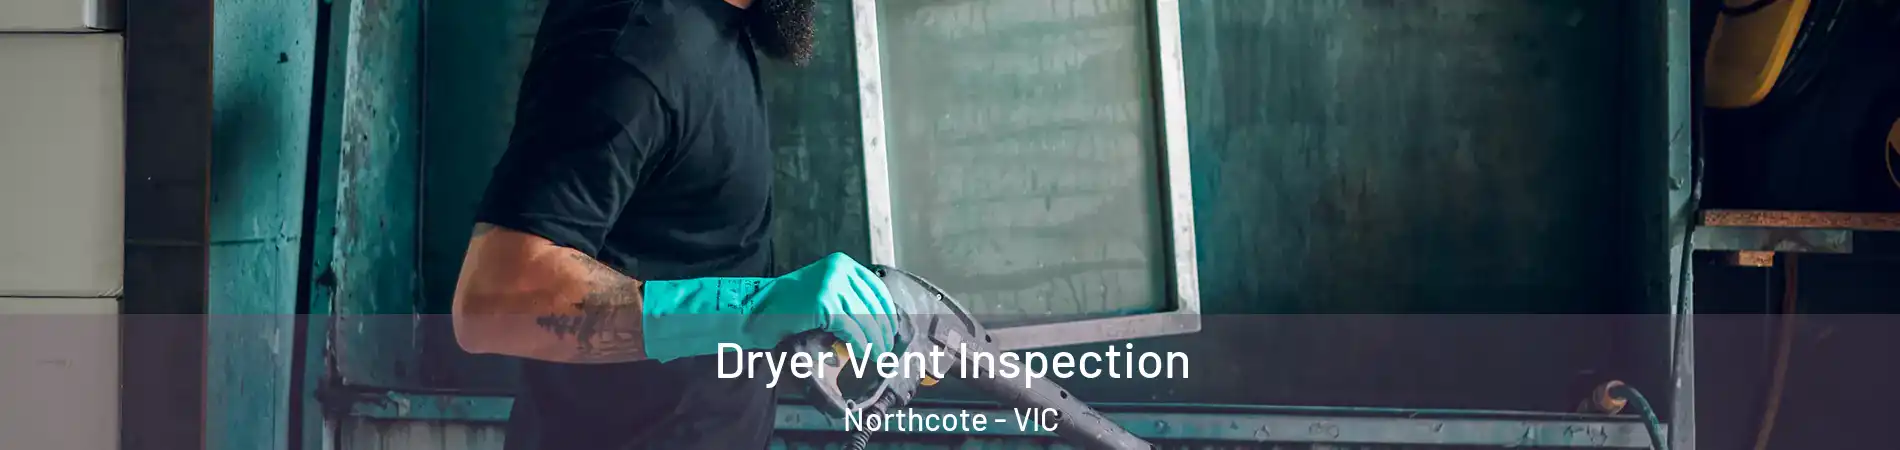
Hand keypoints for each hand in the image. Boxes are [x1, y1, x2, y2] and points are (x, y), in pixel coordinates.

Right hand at [749, 253, 899, 356]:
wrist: (755, 313)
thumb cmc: (788, 308)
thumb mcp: (822, 293)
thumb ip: (847, 299)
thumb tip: (879, 322)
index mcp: (841, 264)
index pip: (875, 289)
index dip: (887, 312)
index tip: (891, 330)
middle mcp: (839, 269)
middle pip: (873, 305)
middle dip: (883, 330)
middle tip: (886, 350)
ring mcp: (832, 285)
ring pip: (866, 320)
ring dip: (874, 342)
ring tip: (878, 357)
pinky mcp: (825, 303)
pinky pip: (853, 330)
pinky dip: (861, 345)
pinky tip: (862, 355)